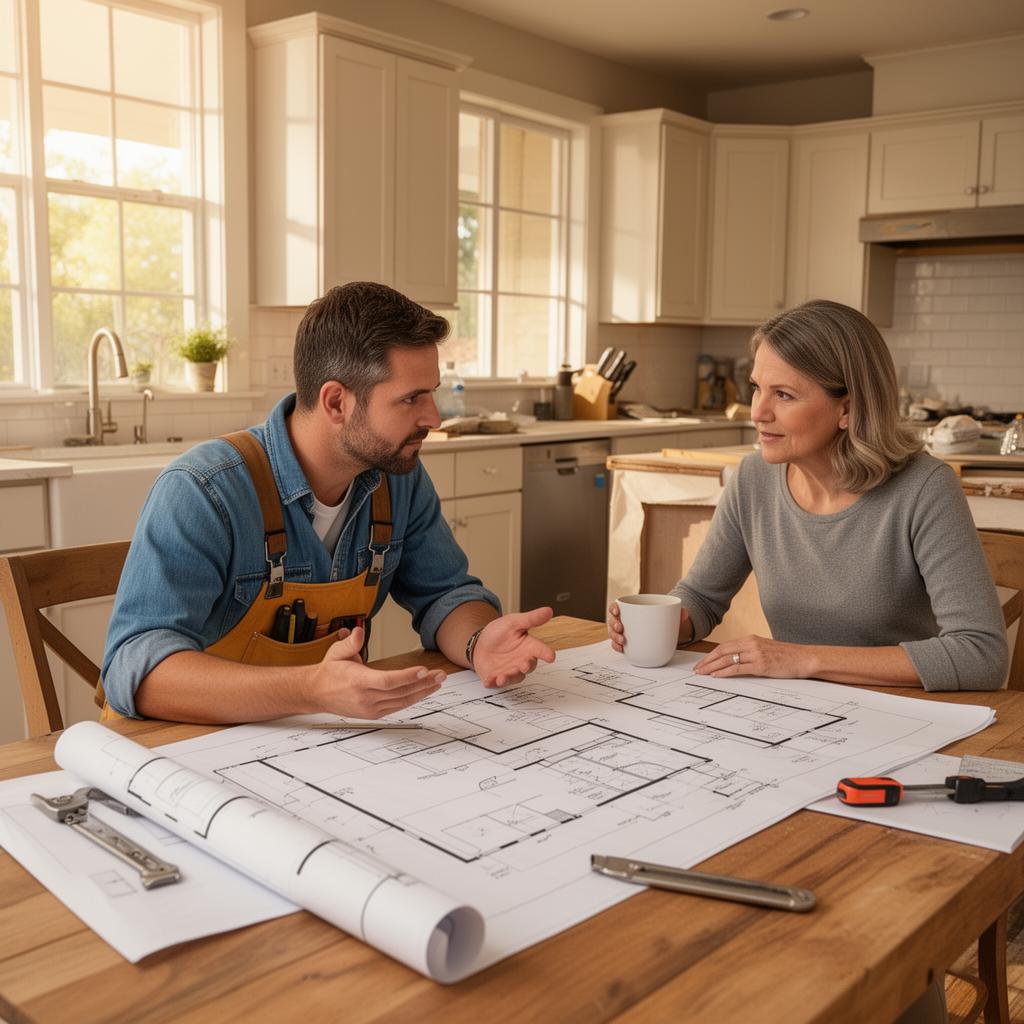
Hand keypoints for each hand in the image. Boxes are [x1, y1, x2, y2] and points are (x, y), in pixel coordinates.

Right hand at [308, 627, 445, 717]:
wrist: (316, 693)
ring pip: (402, 702)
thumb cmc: (329, 672)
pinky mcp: (373, 714)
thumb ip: (349, 642)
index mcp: (357, 681)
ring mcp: (370, 708)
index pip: (387, 681)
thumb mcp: (336, 652)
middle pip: (400, 692)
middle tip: (440, 675)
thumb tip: (358, 632)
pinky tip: (423, 691)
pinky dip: (412, 699)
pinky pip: (397, 707)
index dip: (407, 677)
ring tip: (437, 682)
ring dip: (422, 692)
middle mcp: (365, 698)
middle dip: (423, 683)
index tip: (424, 670)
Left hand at [473, 607, 555, 687]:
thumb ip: (531, 619)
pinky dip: (493, 683)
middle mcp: (522, 661)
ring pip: (514, 678)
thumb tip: (548, 611)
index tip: (551, 656)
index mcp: (528, 647)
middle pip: (529, 667)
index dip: (546, 653)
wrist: (480, 642)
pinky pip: (496, 683)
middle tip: (524, 665)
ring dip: (510, 678)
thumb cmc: (500, 632)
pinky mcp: (496, 677)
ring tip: (503, 677)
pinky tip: (489, 682)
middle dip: (526, 667)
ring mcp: (510, 671)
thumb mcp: (514, 622)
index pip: (541, 650)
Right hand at [608, 601, 691, 653]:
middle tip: (621, 628)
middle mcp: (624, 620)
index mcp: (630, 609)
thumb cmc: (661, 618)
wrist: (662, 629)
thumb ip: (677, 612)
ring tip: (622, 641)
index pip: (616, 606)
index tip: (617, 611)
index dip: (613, 608)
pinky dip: (617, 647)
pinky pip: (617, 645)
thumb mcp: (669, 613)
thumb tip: (684, 612)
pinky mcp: (625, 643)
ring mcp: (623, 632)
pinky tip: (622, 649)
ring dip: (614, 637)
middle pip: (612, 620)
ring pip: (612, 633)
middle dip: (613, 624)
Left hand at [693, 635, 811, 678]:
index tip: (703, 662)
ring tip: (702, 673)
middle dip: (707, 661)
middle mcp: (751, 644)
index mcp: (751, 639)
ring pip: (727, 659)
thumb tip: (735, 661)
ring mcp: (755, 654)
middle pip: (722, 651)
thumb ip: (750, 652)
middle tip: (697, 669)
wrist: (805, 658)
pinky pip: (738, 668)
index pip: (725, 645)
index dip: (711, 654)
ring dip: (712, 667)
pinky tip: (717, 676)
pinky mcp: (761, 665)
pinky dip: (725, 672)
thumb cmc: (787, 656)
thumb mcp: (765, 649)